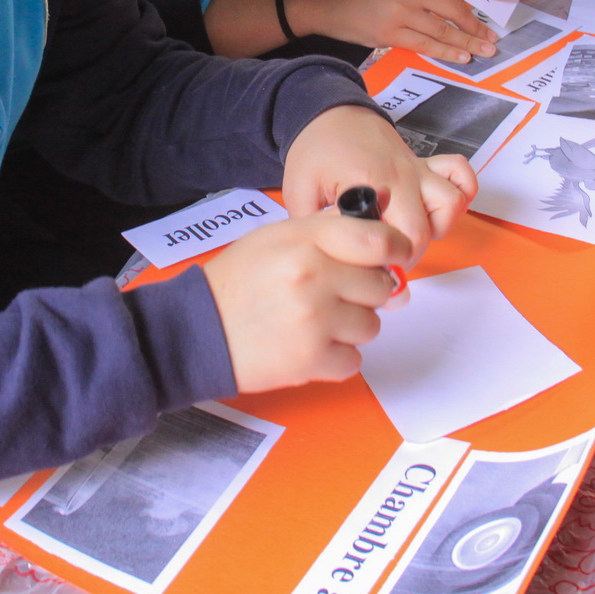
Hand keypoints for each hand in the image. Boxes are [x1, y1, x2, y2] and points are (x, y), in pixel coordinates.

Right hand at [205, 214, 406, 391]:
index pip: (376, 240)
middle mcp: (313, 277)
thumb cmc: (238, 282)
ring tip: (316, 322)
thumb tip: (383, 247)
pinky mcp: (310, 360)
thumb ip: (328, 233)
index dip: (396, 249)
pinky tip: (309, 345)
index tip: (396, 257)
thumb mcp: (276, 237)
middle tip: (335, 295)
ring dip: (350, 327)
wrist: (197, 330)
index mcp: (305, 241)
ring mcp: (314, 321)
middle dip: (364, 293)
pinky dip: (336, 357)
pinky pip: (354, 360)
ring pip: (371, 325)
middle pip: (379, 286)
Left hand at [281, 104, 476, 262]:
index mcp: (366, 182)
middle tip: (384, 257)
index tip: (363, 262)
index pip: (386, 238)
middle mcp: (399, 175)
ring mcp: (417, 169)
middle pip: (421, 232)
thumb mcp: (299, 192)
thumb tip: (337, 255)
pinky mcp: (427, 165)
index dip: (377, 259)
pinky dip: (461, 194)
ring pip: (451, 204)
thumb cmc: (316, 151)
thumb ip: (316, 227)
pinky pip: (462, 176)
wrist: (330, 114)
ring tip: (410, 232)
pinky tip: (437, 208)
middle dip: (405, 254)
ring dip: (437, 227)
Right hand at [283, 0, 509, 63]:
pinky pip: (425, 45)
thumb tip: (450, 0)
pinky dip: (445, 52)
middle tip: (493, 37)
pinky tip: (460, 57)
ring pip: (444, 30)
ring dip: (467, 42)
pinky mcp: (389, 34)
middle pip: (456, 8)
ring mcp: (400, 12)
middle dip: (478, 25)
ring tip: (484, 51)